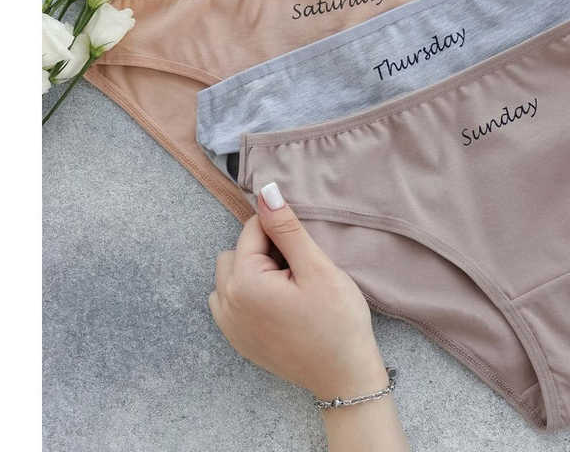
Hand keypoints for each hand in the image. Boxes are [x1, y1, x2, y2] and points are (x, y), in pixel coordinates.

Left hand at [209, 183, 387, 400]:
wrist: (344, 377)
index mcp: (243, 283)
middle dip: (265, 252)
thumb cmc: (337, 321)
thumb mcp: (317, 267)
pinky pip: (230, 299)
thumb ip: (287, 227)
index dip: (283, 234)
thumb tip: (266, 192)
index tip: (304, 254)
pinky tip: (279, 305)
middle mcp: (226, 304)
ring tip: (290, 289)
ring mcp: (228, 326)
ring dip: (254, 272)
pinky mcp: (236, 339)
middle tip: (300, 273)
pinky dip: (250, 293)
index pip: (253, 230)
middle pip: (237, 250)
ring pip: (231, 274)